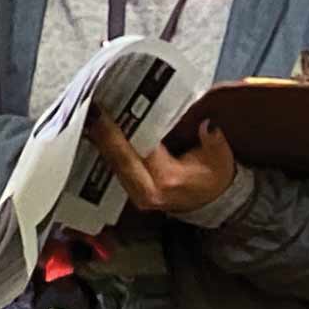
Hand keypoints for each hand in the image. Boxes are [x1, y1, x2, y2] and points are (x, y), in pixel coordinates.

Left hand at [85, 109, 235, 213]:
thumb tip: (208, 125)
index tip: (104, 112)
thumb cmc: (214, 176)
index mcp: (168, 180)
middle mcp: (147, 190)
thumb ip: (214, 140)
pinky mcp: (132, 189)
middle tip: (89, 108)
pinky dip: (105, 148)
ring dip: (99, 140)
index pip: (139, 152)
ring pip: (112, 165)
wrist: (210, 200)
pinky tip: (95, 130)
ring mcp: (136, 193)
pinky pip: (114, 167)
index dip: (119, 132)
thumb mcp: (220, 157)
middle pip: (118, 160)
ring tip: (88, 114)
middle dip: (101, 134)